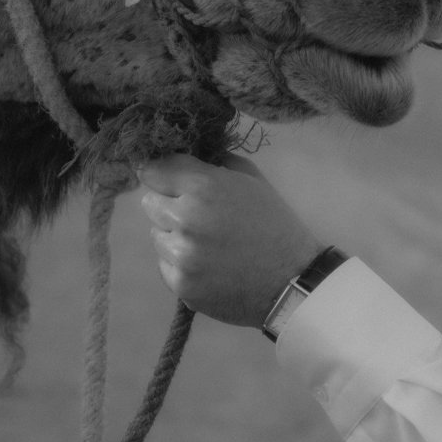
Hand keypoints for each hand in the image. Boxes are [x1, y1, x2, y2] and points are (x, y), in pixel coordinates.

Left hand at [137, 153, 323, 326]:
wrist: (292, 280)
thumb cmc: (274, 224)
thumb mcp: (251, 180)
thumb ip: (213, 164)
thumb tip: (182, 157)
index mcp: (203, 187)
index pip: (154, 169)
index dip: (162, 174)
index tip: (168, 180)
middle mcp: (185, 219)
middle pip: (149, 202)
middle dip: (168, 204)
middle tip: (195, 215)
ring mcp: (181, 255)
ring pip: (155, 235)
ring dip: (172, 236)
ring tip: (204, 243)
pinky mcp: (180, 284)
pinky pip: (164, 264)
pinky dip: (178, 264)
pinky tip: (205, 265)